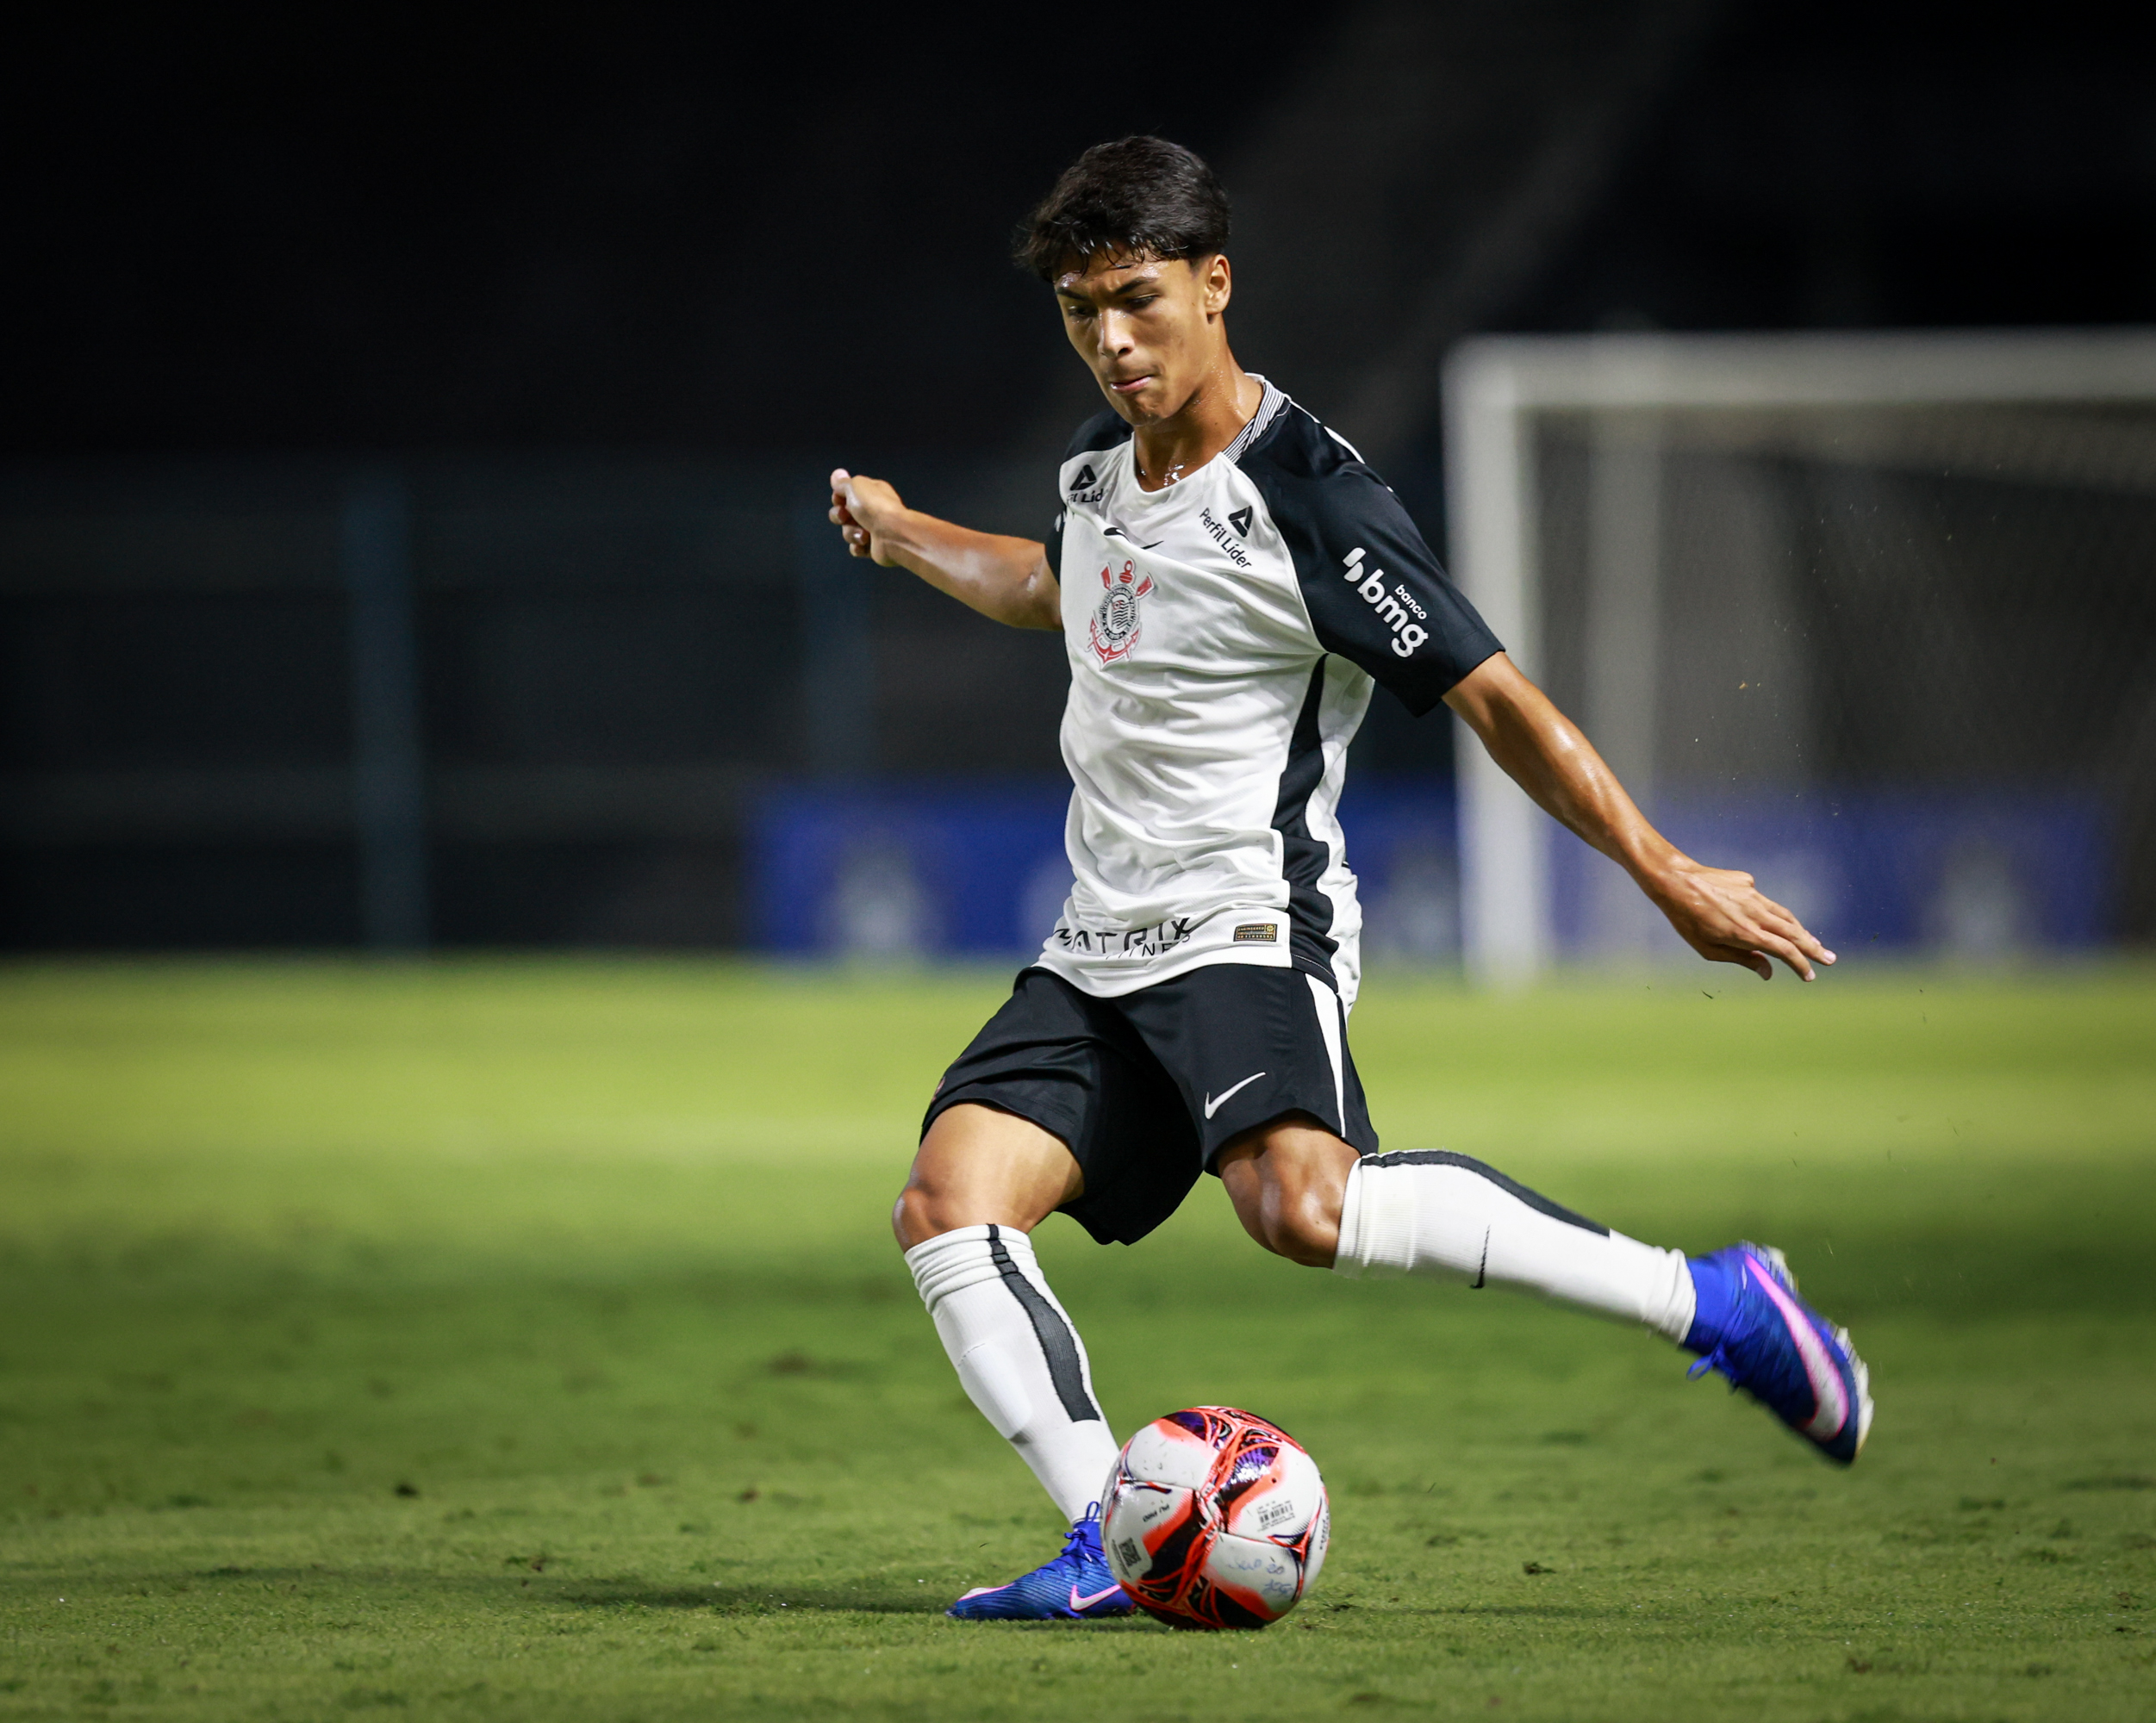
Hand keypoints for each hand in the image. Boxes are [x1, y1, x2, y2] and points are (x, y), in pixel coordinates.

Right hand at [829, 468, 907, 563]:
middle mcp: (872, 509)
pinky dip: (858, 546)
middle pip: (843, 513)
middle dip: (839, 516)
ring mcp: (873, 528)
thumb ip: (843, 482)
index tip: (839, 500)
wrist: (894, 534)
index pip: (845, 493)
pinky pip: (856, 547)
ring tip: (863, 533)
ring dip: (851, 533)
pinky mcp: (874, 546)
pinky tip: (865, 543)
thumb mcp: (856, 486)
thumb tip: (837, 475)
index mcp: (870, 491)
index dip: (838, 498)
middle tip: (845, 517)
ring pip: (848, 531)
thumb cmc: (876, 507)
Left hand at [1643, 853, 1836, 980]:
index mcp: (1746, 933)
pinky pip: (1764, 901)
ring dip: (1801, 931)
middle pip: (1794, 933)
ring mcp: (1753, 895)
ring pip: (1784, 915)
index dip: (1801, 964)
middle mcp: (1755, 913)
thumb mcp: (1709, 949)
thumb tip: (1769, 972)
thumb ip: (1742, 959)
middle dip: (1814, 948)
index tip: (1810, 976)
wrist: (1675, 881)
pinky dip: (1773, 914)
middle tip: (1830, 959)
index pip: (1784, 951)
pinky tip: (1772, 921)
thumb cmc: (1686, 920)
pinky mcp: (1747, 882)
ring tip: (1812, 943)